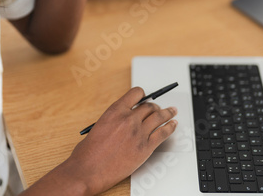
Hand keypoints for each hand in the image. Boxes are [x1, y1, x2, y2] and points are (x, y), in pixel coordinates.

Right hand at [62, 87, 177, 194]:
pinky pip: (163, 133)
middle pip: (149, 106)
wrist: (89, 169)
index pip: (136, 93)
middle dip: (155, 106)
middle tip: (158, 108)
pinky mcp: (145, 147)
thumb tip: (123, 120)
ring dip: (168, 112)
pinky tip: (173, 125)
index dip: (142, 95)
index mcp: (116, 111)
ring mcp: (139, 133)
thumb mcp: (99, 126)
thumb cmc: (89, 152)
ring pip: (159, 117)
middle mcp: (129, 119)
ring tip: (172, 111)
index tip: (145, 97)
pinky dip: (170, 128)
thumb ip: (114, 120)